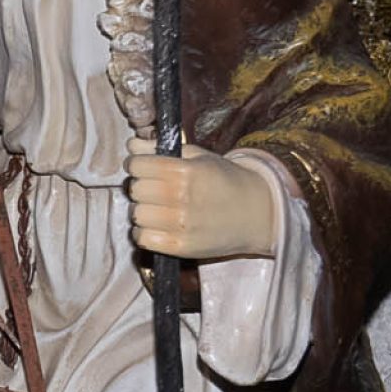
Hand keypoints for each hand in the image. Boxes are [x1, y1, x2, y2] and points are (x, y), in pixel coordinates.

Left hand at [122, 141, 281, 260]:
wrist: (258, 213)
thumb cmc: (227, 182)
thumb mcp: (200, 158)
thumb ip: (162, 150)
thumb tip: (132, 145)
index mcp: (186, 171)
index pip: (137, 165)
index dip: (137, 165)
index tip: (144, 167)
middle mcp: (181, 197)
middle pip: (135, 189)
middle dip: (141, 186)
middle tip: (155, 189)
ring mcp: (180, 224)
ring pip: (136, 214)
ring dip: (143, 210)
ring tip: (159, 208)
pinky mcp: (180, 246)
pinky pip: (142, 238)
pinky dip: (144, 232)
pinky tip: (157, 226)